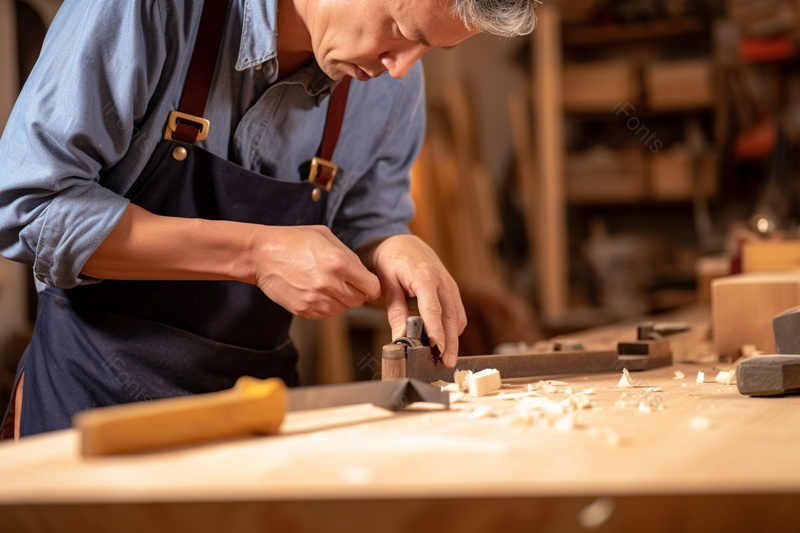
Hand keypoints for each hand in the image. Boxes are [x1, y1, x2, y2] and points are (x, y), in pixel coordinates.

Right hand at [250, 225, 380, 318]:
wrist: (261, 254)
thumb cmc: (293, 240)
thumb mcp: (326, 236)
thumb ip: (349, 255)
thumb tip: (363, 273)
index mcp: (339, 262)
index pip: (372, 287)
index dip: (371, 286)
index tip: (365, 284)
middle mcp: (329, 283)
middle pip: (358, 301)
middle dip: (355, 292)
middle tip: (342, 282)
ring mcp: (315, 299)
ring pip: (342, 310)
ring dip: (339, 300)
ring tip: (325, 285)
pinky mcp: (303, 310)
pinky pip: (325, 315)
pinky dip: (324, 306)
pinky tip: (314, 291)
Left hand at [360, 234, 466, 367]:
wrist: (401, 242)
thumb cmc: (391, 260)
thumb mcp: (386, 284)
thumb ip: (395, 312)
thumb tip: (400, 338)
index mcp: (425, 277)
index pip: (433, 309)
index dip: (437, 332)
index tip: (438, 350)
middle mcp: (443, 281)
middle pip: (451, 318)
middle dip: (450, 343)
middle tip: (446, 364)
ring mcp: (450, 286)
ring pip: (457, 317)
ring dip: (453, 339)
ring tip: (444, 358)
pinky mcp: (452, 290)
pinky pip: (457, 313)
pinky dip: (452, 329)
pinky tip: (444, 342)